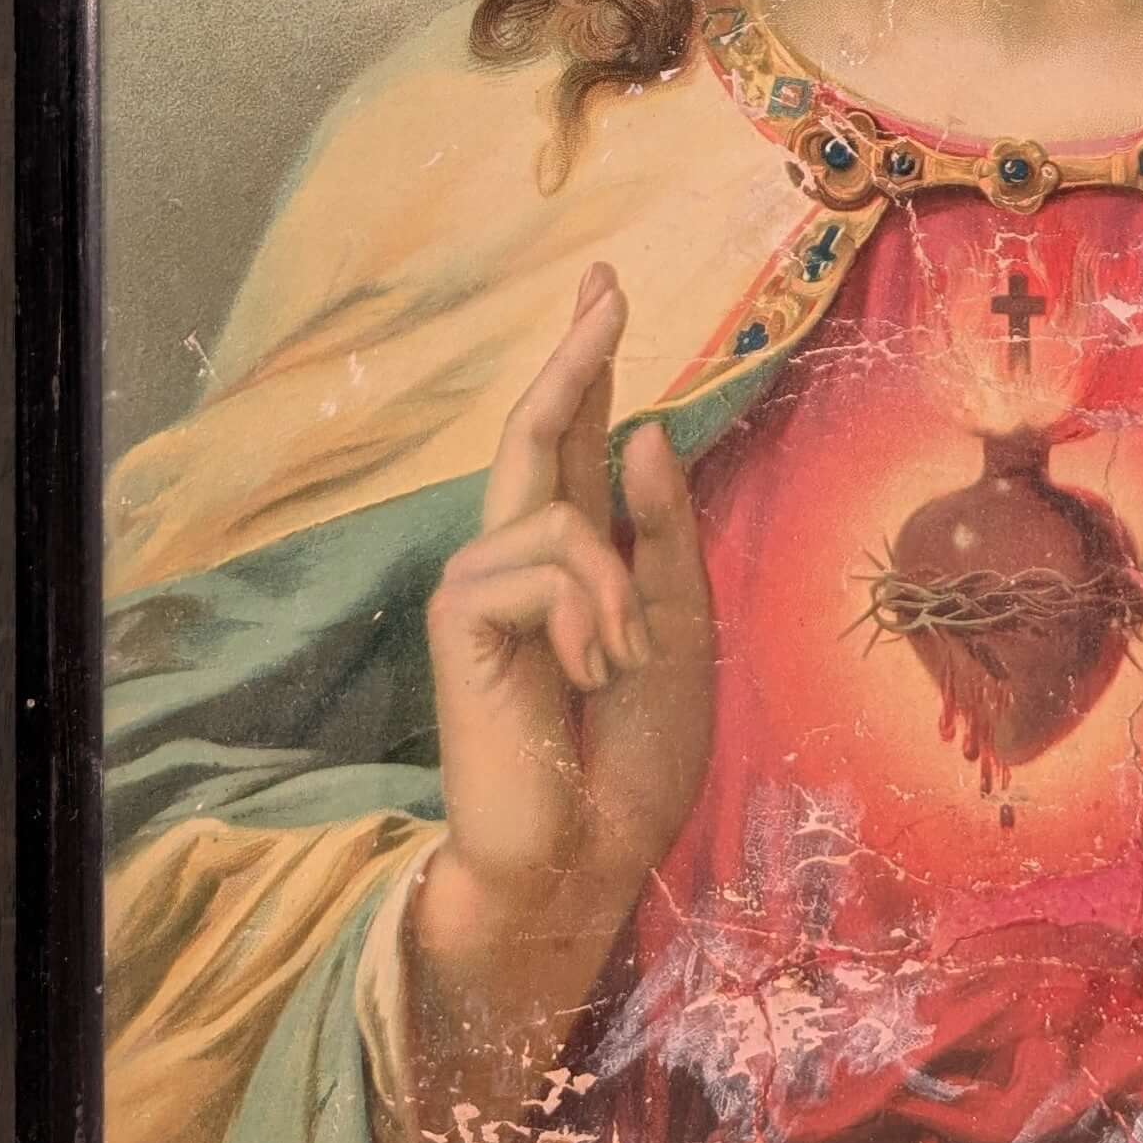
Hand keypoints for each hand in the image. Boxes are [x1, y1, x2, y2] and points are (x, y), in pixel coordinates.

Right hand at [414, 262, 714, 1022]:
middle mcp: (524, 558)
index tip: (603, 287)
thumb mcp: (681, 629)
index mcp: (578, 560)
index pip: (580, 442)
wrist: (588, 856)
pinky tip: (584, 678)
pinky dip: (588, 618)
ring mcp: (483, 584)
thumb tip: (642, 428)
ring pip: (564, 519)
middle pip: (539, 431)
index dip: (587, 364)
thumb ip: (660, 532)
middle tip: (608, 286)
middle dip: (574, 356)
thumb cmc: (632, 760)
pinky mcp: (460, 616)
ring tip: (618, 670)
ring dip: (618, 596)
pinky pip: (543, 566)